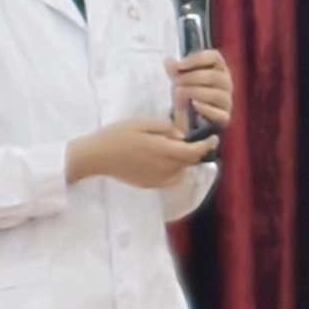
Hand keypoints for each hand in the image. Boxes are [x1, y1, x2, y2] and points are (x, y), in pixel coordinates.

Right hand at [72, 119, 211, 192]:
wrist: (95, 157)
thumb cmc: (116, 136)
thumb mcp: (142, 123)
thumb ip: (166, 129)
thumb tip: (181, 136)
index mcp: (163, 150)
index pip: (194, 152)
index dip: (208, 145)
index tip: (214, 138)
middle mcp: (164, 168)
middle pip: (190, 162)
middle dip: (197, 151)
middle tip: (196, 140)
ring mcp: (157, 179)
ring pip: (182, 171)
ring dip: (185, 160)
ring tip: (175, 148)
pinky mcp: (150, 184)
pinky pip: (172, 178)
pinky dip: (175, 170)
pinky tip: (165, 160)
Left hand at [173, 48, 234, 132]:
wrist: (189, 116)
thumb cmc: (187, 92)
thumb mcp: (179, 78)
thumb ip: (175, 69)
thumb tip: (169, 61)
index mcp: (218, 68)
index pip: (214, 57)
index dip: (196, 59)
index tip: (179, 65)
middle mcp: (226, 83)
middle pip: (214, 76)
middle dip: (191, 78)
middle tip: (175, 82)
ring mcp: (226, 100)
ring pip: (216, 94)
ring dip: (195, 92)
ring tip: (179, 93)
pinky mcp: (224, 117)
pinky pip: (218, 113)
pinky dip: (205, 108)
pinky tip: (192, 105)